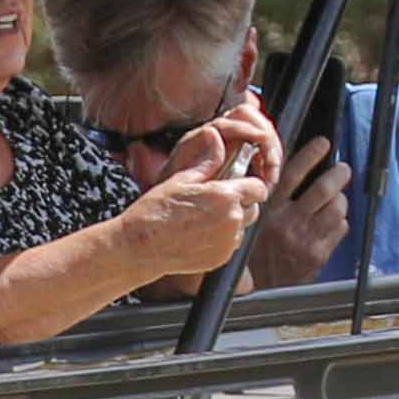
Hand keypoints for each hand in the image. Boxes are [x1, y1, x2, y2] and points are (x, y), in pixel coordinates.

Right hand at [111, 96, 280, 280]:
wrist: (140, 247)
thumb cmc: (156, 210)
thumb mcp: (180, 179)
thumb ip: (207, 162)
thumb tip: (218, 140)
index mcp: (225, 196)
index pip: (258, 187)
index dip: (248, 184)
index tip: (237, 184)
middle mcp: (232, 220)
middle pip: (253, 208)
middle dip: (240, 203)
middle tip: (216, 202)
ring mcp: (228, 242)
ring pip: (242, 226)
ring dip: (232, 221)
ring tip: (205, 218)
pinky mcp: (221, 257)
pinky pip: (230, 244)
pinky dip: (222, 238)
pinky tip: (199, 234)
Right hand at [249, 127, 352, 289]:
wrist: (255, 288)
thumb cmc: (251, 252)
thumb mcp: (250, 221)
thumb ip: (266, 199)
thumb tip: (284, 171)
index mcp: (269, 210)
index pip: (293, 174)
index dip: (311, 155)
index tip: (322, 144)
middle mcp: (288, 222)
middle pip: (323, 189)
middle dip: (338, 174)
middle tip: (342, 169)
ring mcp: (305, 239)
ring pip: (336, 208)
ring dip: (340, 199)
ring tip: (338, 197)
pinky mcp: (318, 254)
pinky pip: (340, 229)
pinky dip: (340, 222)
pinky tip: (332, 222)